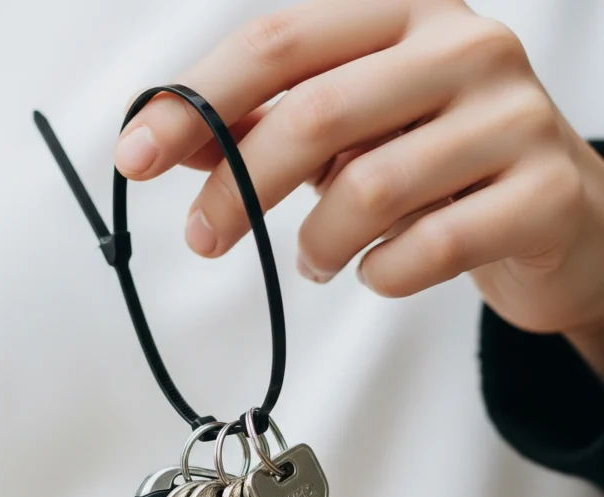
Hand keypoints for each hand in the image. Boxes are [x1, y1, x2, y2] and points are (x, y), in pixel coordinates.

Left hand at [114, 0, 603, 359]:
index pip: (278, 43)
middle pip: (315, 113)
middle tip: (207, 238)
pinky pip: (431, 246)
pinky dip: (382, 275)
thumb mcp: (351, 133)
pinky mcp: (545, 193)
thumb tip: (169, 142)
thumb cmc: (438, 168)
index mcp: (404, 16)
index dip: (196, 102)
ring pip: (371, 188)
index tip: (134, 156)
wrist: (559, 212)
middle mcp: (465, 47)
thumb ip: (268, 127)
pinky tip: (377, 273)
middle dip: (239, 189)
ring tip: (315, 262)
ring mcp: (514, 117)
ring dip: (318, 244)